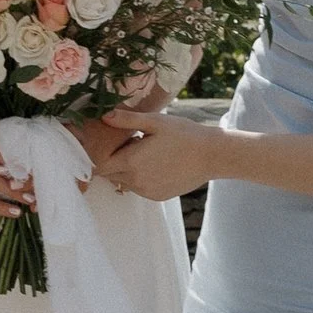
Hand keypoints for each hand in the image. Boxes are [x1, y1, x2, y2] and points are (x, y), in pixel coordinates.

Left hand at [87, 112, 218, 202]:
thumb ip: (127, 120)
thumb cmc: (184, 134)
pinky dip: (140, 178)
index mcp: (132, 162)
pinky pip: (139, 189)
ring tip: (144, 153)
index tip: (110, 142)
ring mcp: (147, 191)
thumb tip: (104, 116)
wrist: (211, 155)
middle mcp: (136, 181)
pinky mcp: (158, 196)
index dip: (101, 155)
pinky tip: (155, 163)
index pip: (101, 165)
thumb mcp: (155, 122)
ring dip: (127, 170)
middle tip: (128, 144)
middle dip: (113, 161)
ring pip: (124, 182)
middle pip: (110, 175)